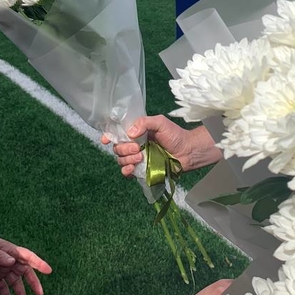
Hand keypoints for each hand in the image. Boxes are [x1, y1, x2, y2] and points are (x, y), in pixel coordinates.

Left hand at [0, 230, 51, 294]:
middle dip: (33, 283)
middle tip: (40, 294)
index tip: (49, 271)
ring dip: (20, 292)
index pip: (28, 256)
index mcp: (10, 250)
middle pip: (25, 272)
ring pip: (15, 282)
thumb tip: (12, 262)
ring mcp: (2, 269)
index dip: (39, 263)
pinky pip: (3, 287)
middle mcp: (9, 260)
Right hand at [100, 116, 219, 175]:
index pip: (118, 133)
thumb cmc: (175, 135)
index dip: (109, 136)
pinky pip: (127, 172)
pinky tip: (131, 169)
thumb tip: (130, 132)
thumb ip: (145, 122)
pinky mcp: (142, 170)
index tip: (105, 139)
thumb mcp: (160, 122)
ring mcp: (138, 158)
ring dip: (127, 159)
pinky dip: (126, 171)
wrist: (188, 151)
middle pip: (117, 148)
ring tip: (141, 157)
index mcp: (136, 132)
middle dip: (123, 148)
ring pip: (121, 160)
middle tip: (137, 148)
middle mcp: (134, 145)